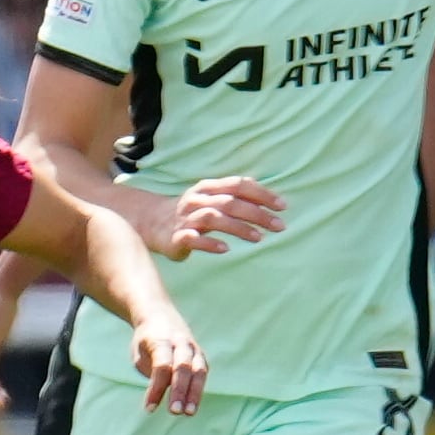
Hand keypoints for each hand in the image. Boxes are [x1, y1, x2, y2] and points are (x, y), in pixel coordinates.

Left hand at [130, 306, 205, 414]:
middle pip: (183, 368)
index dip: (156, 388)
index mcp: (160, 340)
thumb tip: (160, 393)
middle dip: (179, 391)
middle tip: (174, 412)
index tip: (149, 408)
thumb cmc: (145, 341)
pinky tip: (192, 406)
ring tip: (189, 413)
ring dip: (195, 393)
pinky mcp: (200, 356)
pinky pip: (202, 373)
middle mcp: (180, 342)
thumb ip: (150, 370)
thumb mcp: (139, 354)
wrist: (159, 315)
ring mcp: (193, 348)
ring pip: (198, 371)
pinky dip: (198, 390)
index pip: (161, 366)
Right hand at [149, 176, 283, 258]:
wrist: (152, 224)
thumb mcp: (212, 199)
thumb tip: (271, 200)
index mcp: (208, 188)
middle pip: (230, 202)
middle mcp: (197, 200)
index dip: (262, 194)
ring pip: (214, 218)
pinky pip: (193, 239)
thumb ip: (237, 197)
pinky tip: (225, 249)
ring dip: (239, 228)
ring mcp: (185, 219)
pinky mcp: (176, 238)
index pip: (239, 185)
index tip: (282, 207)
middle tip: (279, 226)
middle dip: (257, 214)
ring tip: (258, 238)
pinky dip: (209, 243)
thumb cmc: (192, 212)